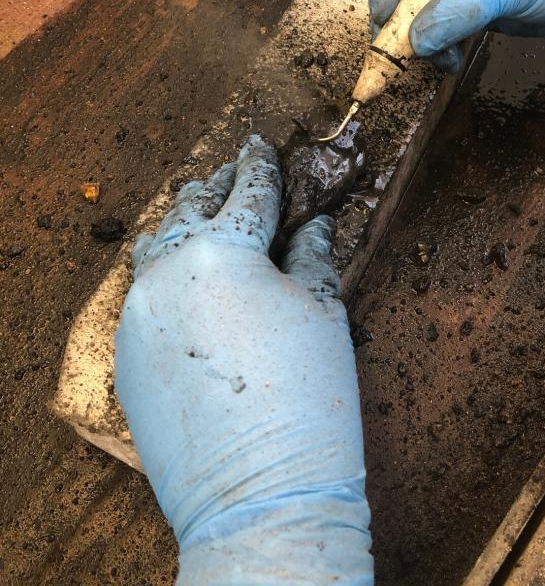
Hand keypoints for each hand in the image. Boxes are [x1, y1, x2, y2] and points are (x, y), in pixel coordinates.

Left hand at [115, 135, 372, 585]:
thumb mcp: (322, 311)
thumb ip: (313, 256)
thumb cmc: (306, 396)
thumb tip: (316, 224)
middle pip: (192, 208)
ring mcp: (139, 313)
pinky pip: (143, 292)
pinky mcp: (127, 353)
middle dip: (217, 185)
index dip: (260, 164)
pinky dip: (165, 270)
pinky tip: (184, 277)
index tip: (261, 144)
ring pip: (154, 245)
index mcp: (225, 249)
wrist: (259, 493)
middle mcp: (169, 270)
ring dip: (181, 222)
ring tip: (200, 210)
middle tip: (233, 170)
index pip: (248, 192)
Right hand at [368, 0, 544, 60]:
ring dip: (415, 34)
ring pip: (410, 1)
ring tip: (441, 59)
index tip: (388, 17)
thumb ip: (465, 6)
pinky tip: (451, 59)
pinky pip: (432, 21)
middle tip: (401, 50)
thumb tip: (416, 39)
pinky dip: (434, 43)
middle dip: (395, 12)